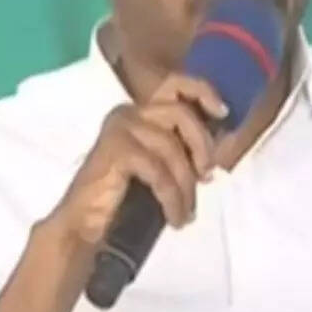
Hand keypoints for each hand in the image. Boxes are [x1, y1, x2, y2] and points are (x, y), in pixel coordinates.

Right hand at [45, 74, 227, 252]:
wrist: (85, 227)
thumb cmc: (126, 199)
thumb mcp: (164, 168)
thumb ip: (187, 151)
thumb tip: (225, 144)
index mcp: (141, 112)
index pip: (175, 85)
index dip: (203, 92)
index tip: (223, 113)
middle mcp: (128, 112)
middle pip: (180, 113)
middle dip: (201, 146)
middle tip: (207, 177)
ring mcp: (120, 128)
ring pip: (171, 147)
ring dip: (186, 185)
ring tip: (187, 213)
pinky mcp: (116, 149)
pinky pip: (159, 171)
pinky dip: (172, 197)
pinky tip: (174, 218)